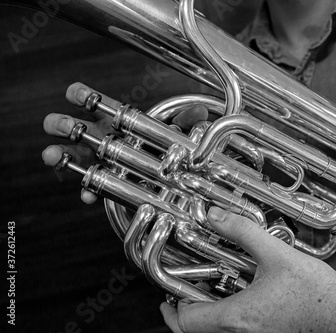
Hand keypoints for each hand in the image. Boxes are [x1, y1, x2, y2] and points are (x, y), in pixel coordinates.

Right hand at [42, 82, 208, 203]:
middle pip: (77, 128)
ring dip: (59, 154)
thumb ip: (186, 122)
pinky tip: (86, 195)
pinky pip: (91, 185)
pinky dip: (88, 190)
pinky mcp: (102, 181)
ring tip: (48, 155)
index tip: (73, 92)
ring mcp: (98, 159)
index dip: (85, 96)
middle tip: (54, 124)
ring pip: (73, 155)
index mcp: (116, 121)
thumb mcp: (174, 133)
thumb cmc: (161, 145)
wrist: (160, 171)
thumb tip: (200, 113)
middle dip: (63, 124)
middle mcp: (102, 137)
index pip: (99, 104)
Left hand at [160, 207, 335, 332]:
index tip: (168, 298)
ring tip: (206, 298)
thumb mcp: (276, 254)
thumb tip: (215, 215)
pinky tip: (238, 302)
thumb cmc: (316, 292)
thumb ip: (242, 232)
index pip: (186, 323)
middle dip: (184, 317)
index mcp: (238, 318)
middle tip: (182, 300)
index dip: (171, 309)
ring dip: (205, 319)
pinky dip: (226, 321)